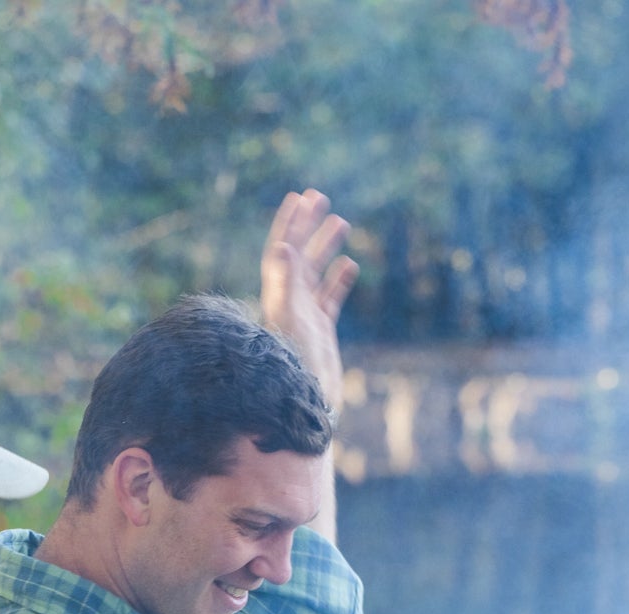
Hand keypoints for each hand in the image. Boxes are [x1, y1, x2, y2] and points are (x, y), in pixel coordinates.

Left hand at [260, 188, 358, 410]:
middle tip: (321, 198)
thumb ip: (284, 282)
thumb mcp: (289, 318)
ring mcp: (305, 316)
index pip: (282, 250)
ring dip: (326, 247)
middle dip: (309, 226)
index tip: (300, 197)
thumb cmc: (295, 361)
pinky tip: (350, 266)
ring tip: (341, 223)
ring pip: (316, 273)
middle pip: (299, 255)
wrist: (305, 401)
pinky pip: (330, 299)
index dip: (290, 223)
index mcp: (279, 294)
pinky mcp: (321, 331)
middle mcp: (289, 302)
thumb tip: (284, 247)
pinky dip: (339, 281)